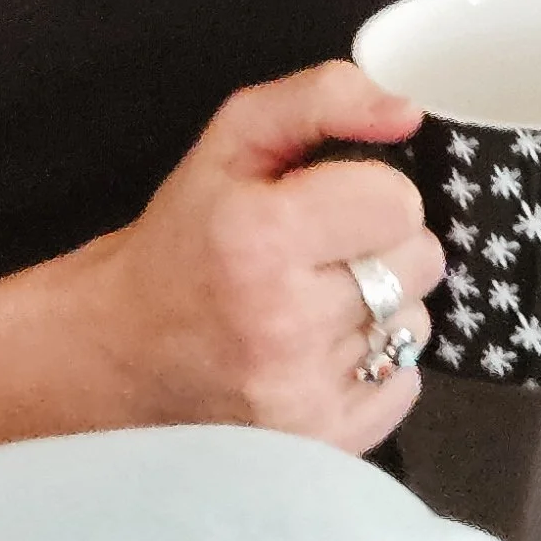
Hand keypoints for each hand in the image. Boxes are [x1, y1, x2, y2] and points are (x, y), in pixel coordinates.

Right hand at [72, 61, 444, 454]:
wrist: (121, 352)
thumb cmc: (183, 239)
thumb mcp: (231, 141)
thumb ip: (321, 99)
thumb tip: (408, 110)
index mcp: (262, 236)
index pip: (399, 203)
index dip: (371, 193)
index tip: (331, 203)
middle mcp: (285, 322)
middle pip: (419, 262)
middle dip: (381, 247)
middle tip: (322, 252)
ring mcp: (304, 393)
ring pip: (416, 323)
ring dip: (380, 307)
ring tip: (317, 302)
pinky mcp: (322, 441)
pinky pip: (406, 384)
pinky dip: (376, 364)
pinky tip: (320, 349)